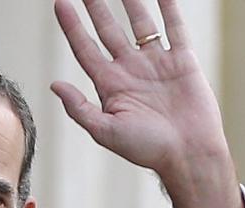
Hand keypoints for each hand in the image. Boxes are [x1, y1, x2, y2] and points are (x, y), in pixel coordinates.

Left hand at [51, 0, 244, 207]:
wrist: (189, 155)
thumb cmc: (148, 150)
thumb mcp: (106, 132)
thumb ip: (80, 108)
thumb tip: (55, 85)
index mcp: (111, 86)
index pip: (85, 48)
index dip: (72, 26)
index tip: (60, 3)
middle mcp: (132, 71)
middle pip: (108, 30)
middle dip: (96, 7)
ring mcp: (157, 64)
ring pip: (140, 24)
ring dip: (130, 2)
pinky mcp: (183, 62)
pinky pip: (174, 28)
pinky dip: (169, 8)